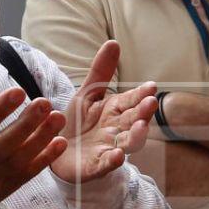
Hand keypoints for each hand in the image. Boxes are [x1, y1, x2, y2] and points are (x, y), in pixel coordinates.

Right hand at [0, 76, 67, 208]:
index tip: (18, 92)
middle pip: (2, 145)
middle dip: (25, 124)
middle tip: (44, 104)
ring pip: (18, 160)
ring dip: (40, 139)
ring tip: (57, 119)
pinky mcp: (4, 190)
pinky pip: (27, 175)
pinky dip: (45, 160)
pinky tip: (59, 143)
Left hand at [51, 40, 158, 183]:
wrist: (57, 153)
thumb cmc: (76, 123)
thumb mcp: (86, 94)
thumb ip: (100, 72)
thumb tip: (114, 42)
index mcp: (114, 111)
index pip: (130, 101)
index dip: (140, 94)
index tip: (151, 86)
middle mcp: (116, 130)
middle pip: (133, 120)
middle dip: (143, 112)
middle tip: (151, 102)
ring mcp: (108, 148)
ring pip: (127, 142)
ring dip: (136, 135)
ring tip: (141, 125)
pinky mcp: (95, 166)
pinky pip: (107, 164)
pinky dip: (113, 160)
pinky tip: (118, 155)